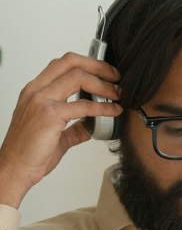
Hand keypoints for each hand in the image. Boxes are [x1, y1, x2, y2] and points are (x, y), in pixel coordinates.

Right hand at [0, 52, 122, 207]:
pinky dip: (103, 107)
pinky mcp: (51, 115)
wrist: (16, 167)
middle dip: (98, 66)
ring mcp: (42, 100)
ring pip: (78, 77)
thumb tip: (89, 126)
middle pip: (71, 62)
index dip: (87, 63)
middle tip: (116, 76)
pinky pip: (84, 106)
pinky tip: (114, 111)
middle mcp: (36, 90)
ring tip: (118, 93)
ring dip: (103, 84)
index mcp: (35, 90)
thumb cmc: (30, 152)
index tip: (105, 73)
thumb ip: (73, 128)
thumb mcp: (54, 134)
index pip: (62, 64)